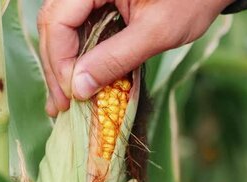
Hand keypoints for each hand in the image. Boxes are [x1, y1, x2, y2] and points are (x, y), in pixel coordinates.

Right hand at [38, 0, 232, 115]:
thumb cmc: (192, 0)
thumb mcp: (156, 32)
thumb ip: (116, 58)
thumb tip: (79, 88)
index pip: (58, 20)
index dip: (60, 60)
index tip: (72, 95)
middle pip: (54, 25)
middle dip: (56, 67)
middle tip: (61, 107)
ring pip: (62, 30)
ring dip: (63, 66)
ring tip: (64, 102)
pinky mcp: (99, 6)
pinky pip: (79, 31)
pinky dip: (78, 59)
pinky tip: (77, 83)